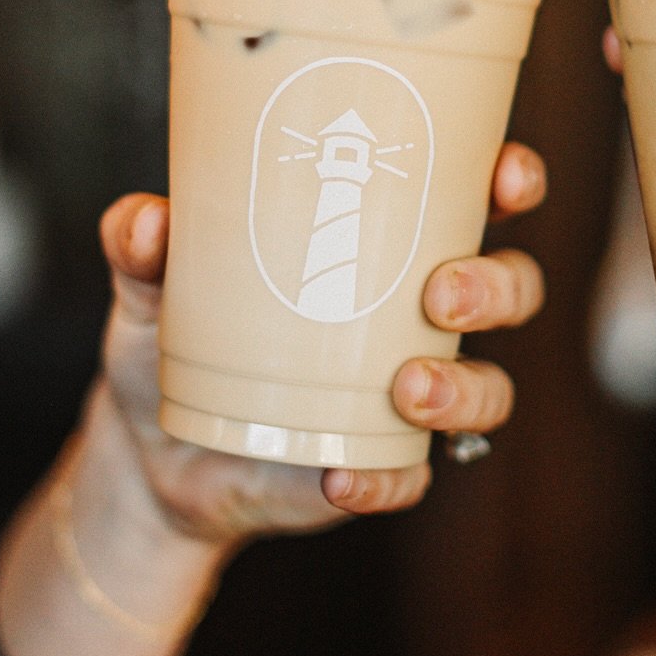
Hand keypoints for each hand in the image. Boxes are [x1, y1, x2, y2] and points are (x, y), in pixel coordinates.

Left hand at [91, 141, 547, 546]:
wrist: (153, 452)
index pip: (479, 199)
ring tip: (407, 388)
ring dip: (464, 386)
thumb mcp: (149, 286)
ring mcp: (410, 396)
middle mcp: (417, 316)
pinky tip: (340, 475)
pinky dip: (384, 479)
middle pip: (512, 289)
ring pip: (490, 388)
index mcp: (389, 243)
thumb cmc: (175, 336)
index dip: (512, 182)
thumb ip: (142, 246)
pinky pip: (410, 477)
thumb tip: (148, 222)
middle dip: (496, 288)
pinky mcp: (382, 466)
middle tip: (441, 295)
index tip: (504, 176)